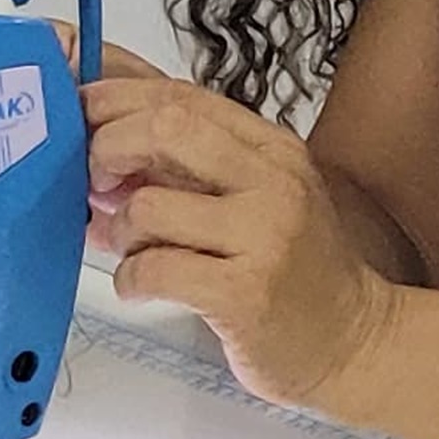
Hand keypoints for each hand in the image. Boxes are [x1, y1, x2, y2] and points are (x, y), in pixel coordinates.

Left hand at [85, 69, 397, 406]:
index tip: (82, 116)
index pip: (181, 95)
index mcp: (273, 149)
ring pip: (150, 204)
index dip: (117, 100)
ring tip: (134, 250)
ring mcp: (264, 236)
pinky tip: (142, 286)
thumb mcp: (256, 200)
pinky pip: (155, 269)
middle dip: (108, 148)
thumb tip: (103, 144)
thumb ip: (190, 168)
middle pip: (165, 127)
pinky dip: (130, 278)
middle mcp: (273, 182)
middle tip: (94, 181)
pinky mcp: (245, 293)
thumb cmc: (298, 273)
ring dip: (121, 228)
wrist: (355, 343)